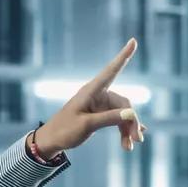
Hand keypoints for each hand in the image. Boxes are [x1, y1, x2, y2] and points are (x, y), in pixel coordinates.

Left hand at [32, 38, 146, 154]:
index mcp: (91, 91)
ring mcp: (100, 105)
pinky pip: (117, 120)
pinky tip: (131, 140)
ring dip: (128, 129)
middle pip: (124, 103)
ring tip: (130, 146)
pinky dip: (123, 130)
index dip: (123, 56)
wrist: (51, 141)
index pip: (111, 70)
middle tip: (136, 139)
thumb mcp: (86, 125)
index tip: (133, 41)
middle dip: (131, 121)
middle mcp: (98, 95)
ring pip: (123, 114)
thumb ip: (108, 119)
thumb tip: (132, 113)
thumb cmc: (64, 130)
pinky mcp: (101, 115)